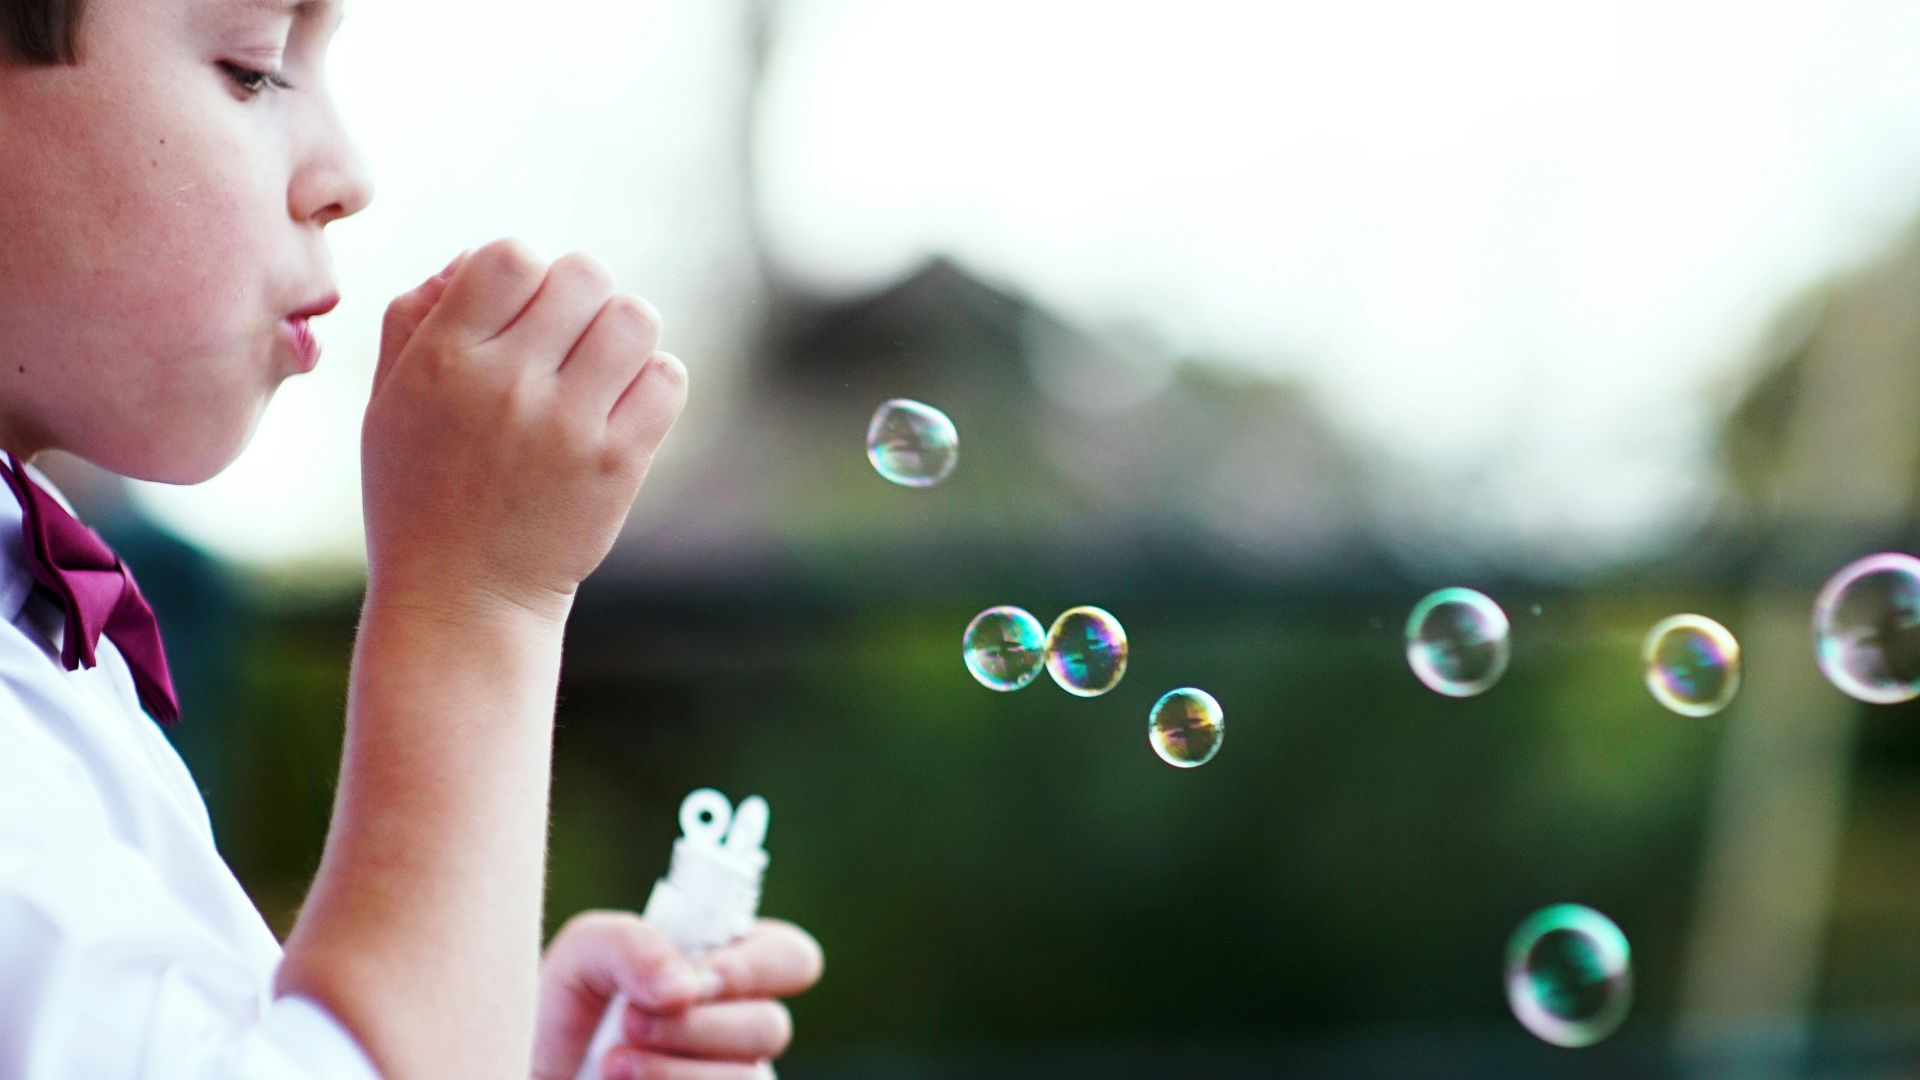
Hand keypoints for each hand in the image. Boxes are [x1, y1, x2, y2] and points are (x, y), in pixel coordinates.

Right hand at [362, 240, 688, 625]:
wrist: (462, 600)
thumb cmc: (418, 495)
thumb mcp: (386, 403)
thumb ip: (414, 318)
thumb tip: (473, 258)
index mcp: (443, 360)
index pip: (509, 255)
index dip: (526, 271)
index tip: (520, 312)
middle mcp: (506, 385)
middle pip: (584, 275)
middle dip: (581, 297)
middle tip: (567, 342)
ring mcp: (567, 426)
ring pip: (634, 318)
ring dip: (623, 333)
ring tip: (600, 368)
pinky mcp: (616, 464)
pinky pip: (667, 378)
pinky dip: (654, 380)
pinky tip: (623, 406)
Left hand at [531, 911, 824, 1079]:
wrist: (519, 1064)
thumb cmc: (557, 1013)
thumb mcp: (582, 955)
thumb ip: (633, 943)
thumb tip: (685, 985)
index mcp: (726, 970)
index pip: (792, 958)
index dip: (755, 967)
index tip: (692, 979)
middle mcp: (738, 1029)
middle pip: (771, 1026)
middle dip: (696, 1025)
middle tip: (629, 1022)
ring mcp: (726, 1079)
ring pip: (750, 1079)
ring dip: (674, 1071)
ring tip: (612, 1064)